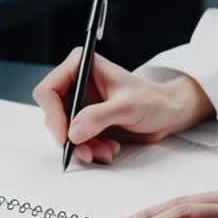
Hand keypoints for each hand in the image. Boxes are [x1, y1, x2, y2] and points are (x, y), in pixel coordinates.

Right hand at [33, 49, 213, 164]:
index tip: (65, 136)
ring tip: (106, 151)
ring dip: (83, 147)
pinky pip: (76, 142)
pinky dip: (90, 150)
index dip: (53, 115)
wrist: (168, 114)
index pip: (49, 90)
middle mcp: (76, 83)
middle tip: (87, 151)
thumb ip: (99, 117)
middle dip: (71, 137)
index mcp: (81, 66)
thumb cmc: (153, 100)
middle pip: (53, 115)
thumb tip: (73, 131)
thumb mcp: (128, 107)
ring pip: (64, 132)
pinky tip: (109, 149)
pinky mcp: (86, 122)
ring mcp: (80, 104)